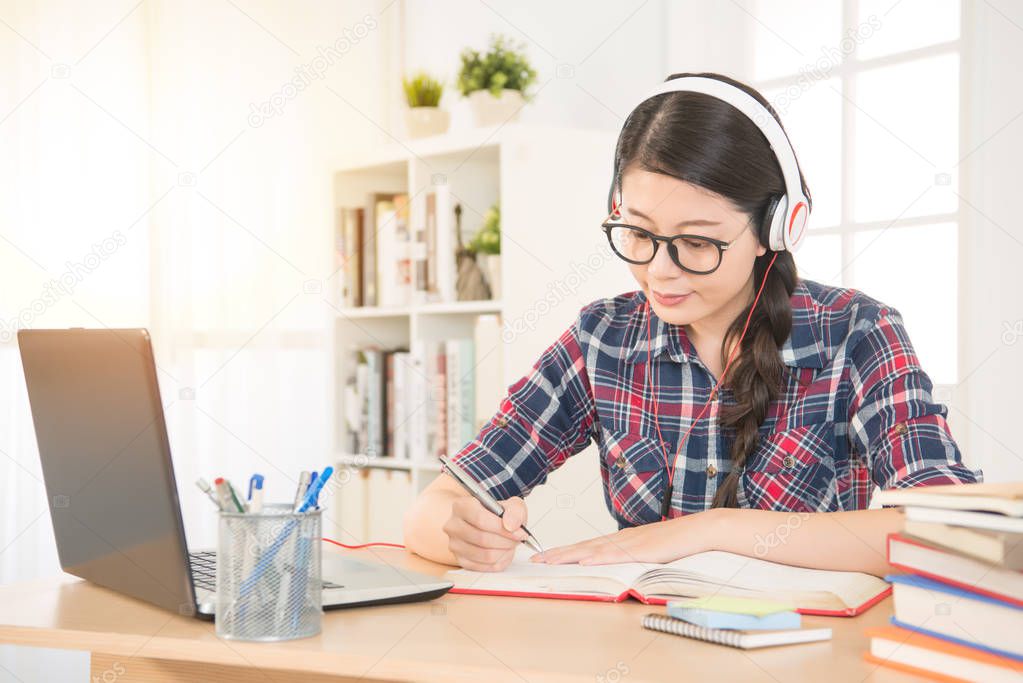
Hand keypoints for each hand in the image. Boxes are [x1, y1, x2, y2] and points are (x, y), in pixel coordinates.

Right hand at [443, 495, 528, 571]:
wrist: (486, 523)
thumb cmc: (496, 514)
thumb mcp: (510, 505)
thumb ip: (514, 511)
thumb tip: (511, 525)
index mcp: (461, 506)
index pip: (480, 519)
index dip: (503, 528)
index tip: (519, 532)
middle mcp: (453, 525)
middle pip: (483, 539)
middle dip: (507, 541)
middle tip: (518, 539)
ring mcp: (455, 545)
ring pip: (486, 555)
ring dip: (505, 552)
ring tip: (511, 544)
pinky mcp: (461, 560)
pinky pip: (485, 567)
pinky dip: (500, 561)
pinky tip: (504, 552)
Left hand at [531, 509, 719, 564]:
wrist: (701, 530)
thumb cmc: (678, 542)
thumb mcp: (649, 552)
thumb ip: (631, 558)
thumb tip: (614, 568)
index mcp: (622, 540)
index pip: (587, 546)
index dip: (565, 552)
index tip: (545, 557)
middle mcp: (622, 539)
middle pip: (584, 546)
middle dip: (558, 554)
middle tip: (536, 560)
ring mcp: (632, 543)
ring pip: (595, 549)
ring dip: (571, 555)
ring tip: (551, 561)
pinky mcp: (644, 549)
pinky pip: (618, 554)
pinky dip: (599, 557)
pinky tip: (585, 560)